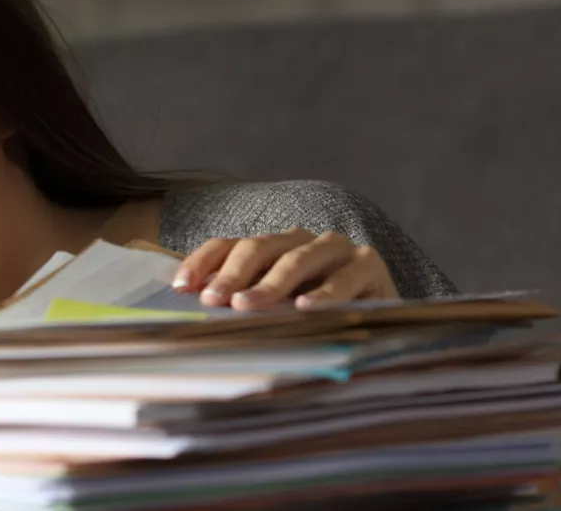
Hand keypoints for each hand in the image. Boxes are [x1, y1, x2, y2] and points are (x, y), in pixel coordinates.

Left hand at [171, 228, 398, 310]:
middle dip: (232, 275)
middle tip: (213, 301)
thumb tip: (193, 312)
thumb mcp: (272, 308)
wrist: (380, 320)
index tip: (180, 287)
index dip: (202, 262)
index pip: (227, 245)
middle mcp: (299, 240)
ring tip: (246, 305)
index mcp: (270, 247)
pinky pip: (343, 278)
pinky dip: (324, 294)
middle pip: (258, 249)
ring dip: (270, 284)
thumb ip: (240, 302)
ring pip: (296, 260)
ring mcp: (334, 249)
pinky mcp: (367, 264)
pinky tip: (305, 308)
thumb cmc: (315, 316)